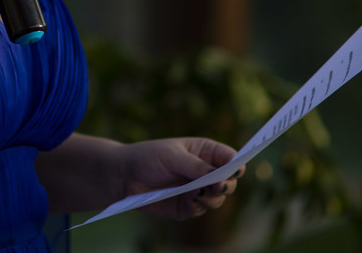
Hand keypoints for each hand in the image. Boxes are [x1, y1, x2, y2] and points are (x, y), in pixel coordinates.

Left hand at [122, 138, 243, 220]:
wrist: (125, 175)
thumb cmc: (148, 157)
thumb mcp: (172, 157)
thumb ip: (197, 167)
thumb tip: (220, 177)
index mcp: (205, 152)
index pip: (230, 158)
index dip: (236, 164)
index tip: (236, 170)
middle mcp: (205, 172)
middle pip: (229, 182)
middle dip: (226, 185)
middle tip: (216, 186)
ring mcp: (198, 190)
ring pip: (218, 199)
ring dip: (212, 197)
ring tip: (197, 193)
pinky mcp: (188, 206)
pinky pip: (201, 210)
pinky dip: (197, 206)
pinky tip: (188, 200)